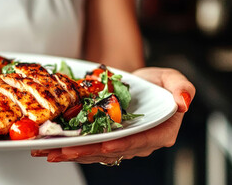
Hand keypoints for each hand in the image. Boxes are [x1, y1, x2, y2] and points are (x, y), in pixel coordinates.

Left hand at [31, 67, 194, 163]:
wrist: (136, 84)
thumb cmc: (155, 82)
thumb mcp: (172, 78)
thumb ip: (182, 87)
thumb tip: (184, 100)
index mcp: (160, 131)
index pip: (141, 140)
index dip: (123, 144)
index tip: (105, 144)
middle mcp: (140, 143)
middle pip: (112, 150)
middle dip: (88, 151)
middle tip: (66, 150)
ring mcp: (121, 146)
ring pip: (95, 154)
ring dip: (72, 154)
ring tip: (50, 152)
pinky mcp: (104, 144)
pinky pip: (86, 150)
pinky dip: (66, 150)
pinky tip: (47, 150)